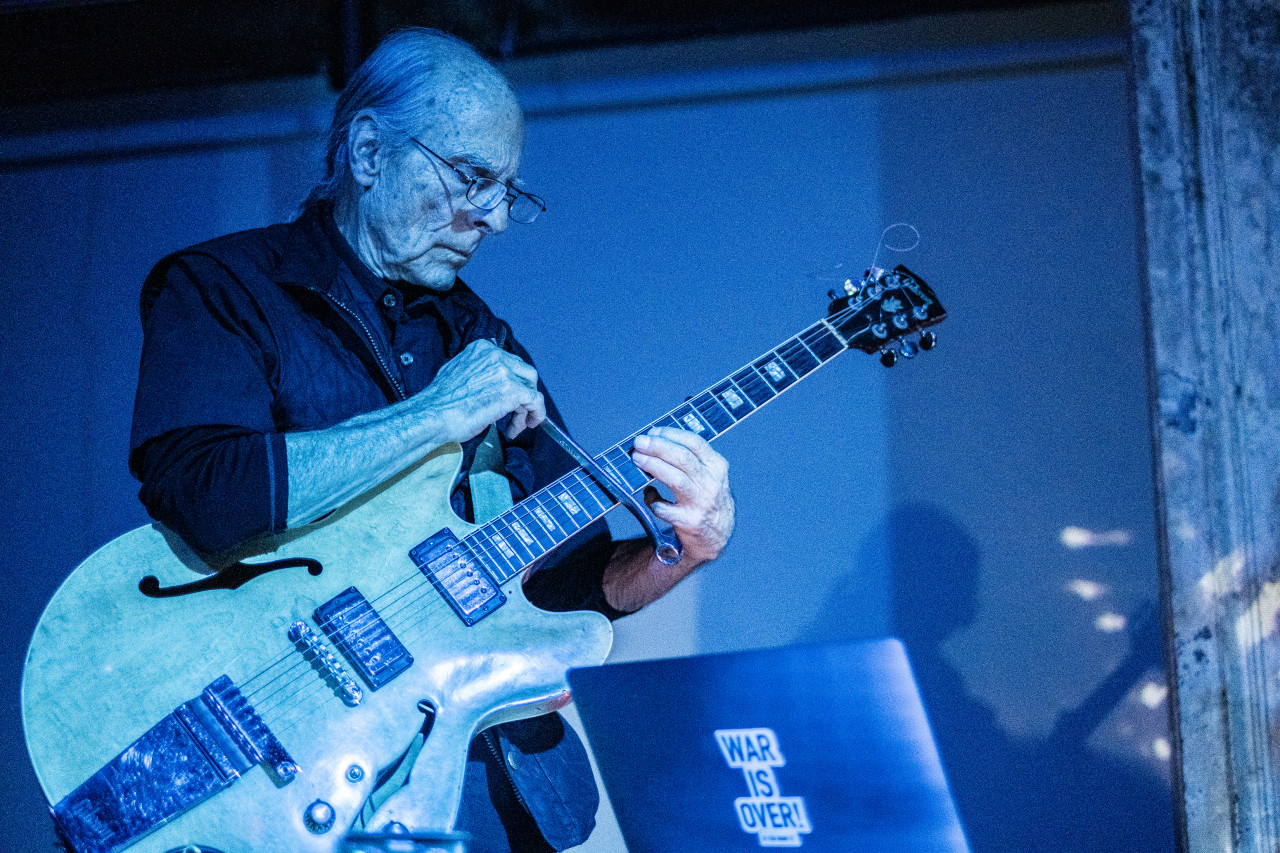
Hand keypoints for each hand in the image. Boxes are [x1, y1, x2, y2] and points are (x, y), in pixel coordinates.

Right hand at [413, 340, 545, 441]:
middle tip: (516, 414)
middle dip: (523, 395)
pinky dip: (537, 413)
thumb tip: (488, 376)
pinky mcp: (512, 390)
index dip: (514, 382)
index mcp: (482, 349)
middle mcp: (496, 355)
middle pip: (525, 374)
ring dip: (526, 409)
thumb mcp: (457, 371)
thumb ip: (477, 369)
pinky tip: (528, 424)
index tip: (511, 398)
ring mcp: (505, 372)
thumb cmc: (440, 402)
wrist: (433, 415)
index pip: (510, 363)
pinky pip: (536, 401)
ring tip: (514, 426)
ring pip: (531, 388)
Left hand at [630, 426, 734, 563]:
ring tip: (637, 459)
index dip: (671, 434)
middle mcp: (711, 484)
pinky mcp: (688, 522)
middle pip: (683, 458)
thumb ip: (689, 458)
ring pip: (675, 479)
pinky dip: (652, 499)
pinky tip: (649, 494)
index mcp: (716, 466)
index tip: (652, 432)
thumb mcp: (708, 474)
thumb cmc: (705, 498)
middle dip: (658, 447)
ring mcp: (701, 503)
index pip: (695, 443)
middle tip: (639, 443)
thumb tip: (654, 439)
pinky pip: (664, 508)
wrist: (716, 535)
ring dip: (653, 466)